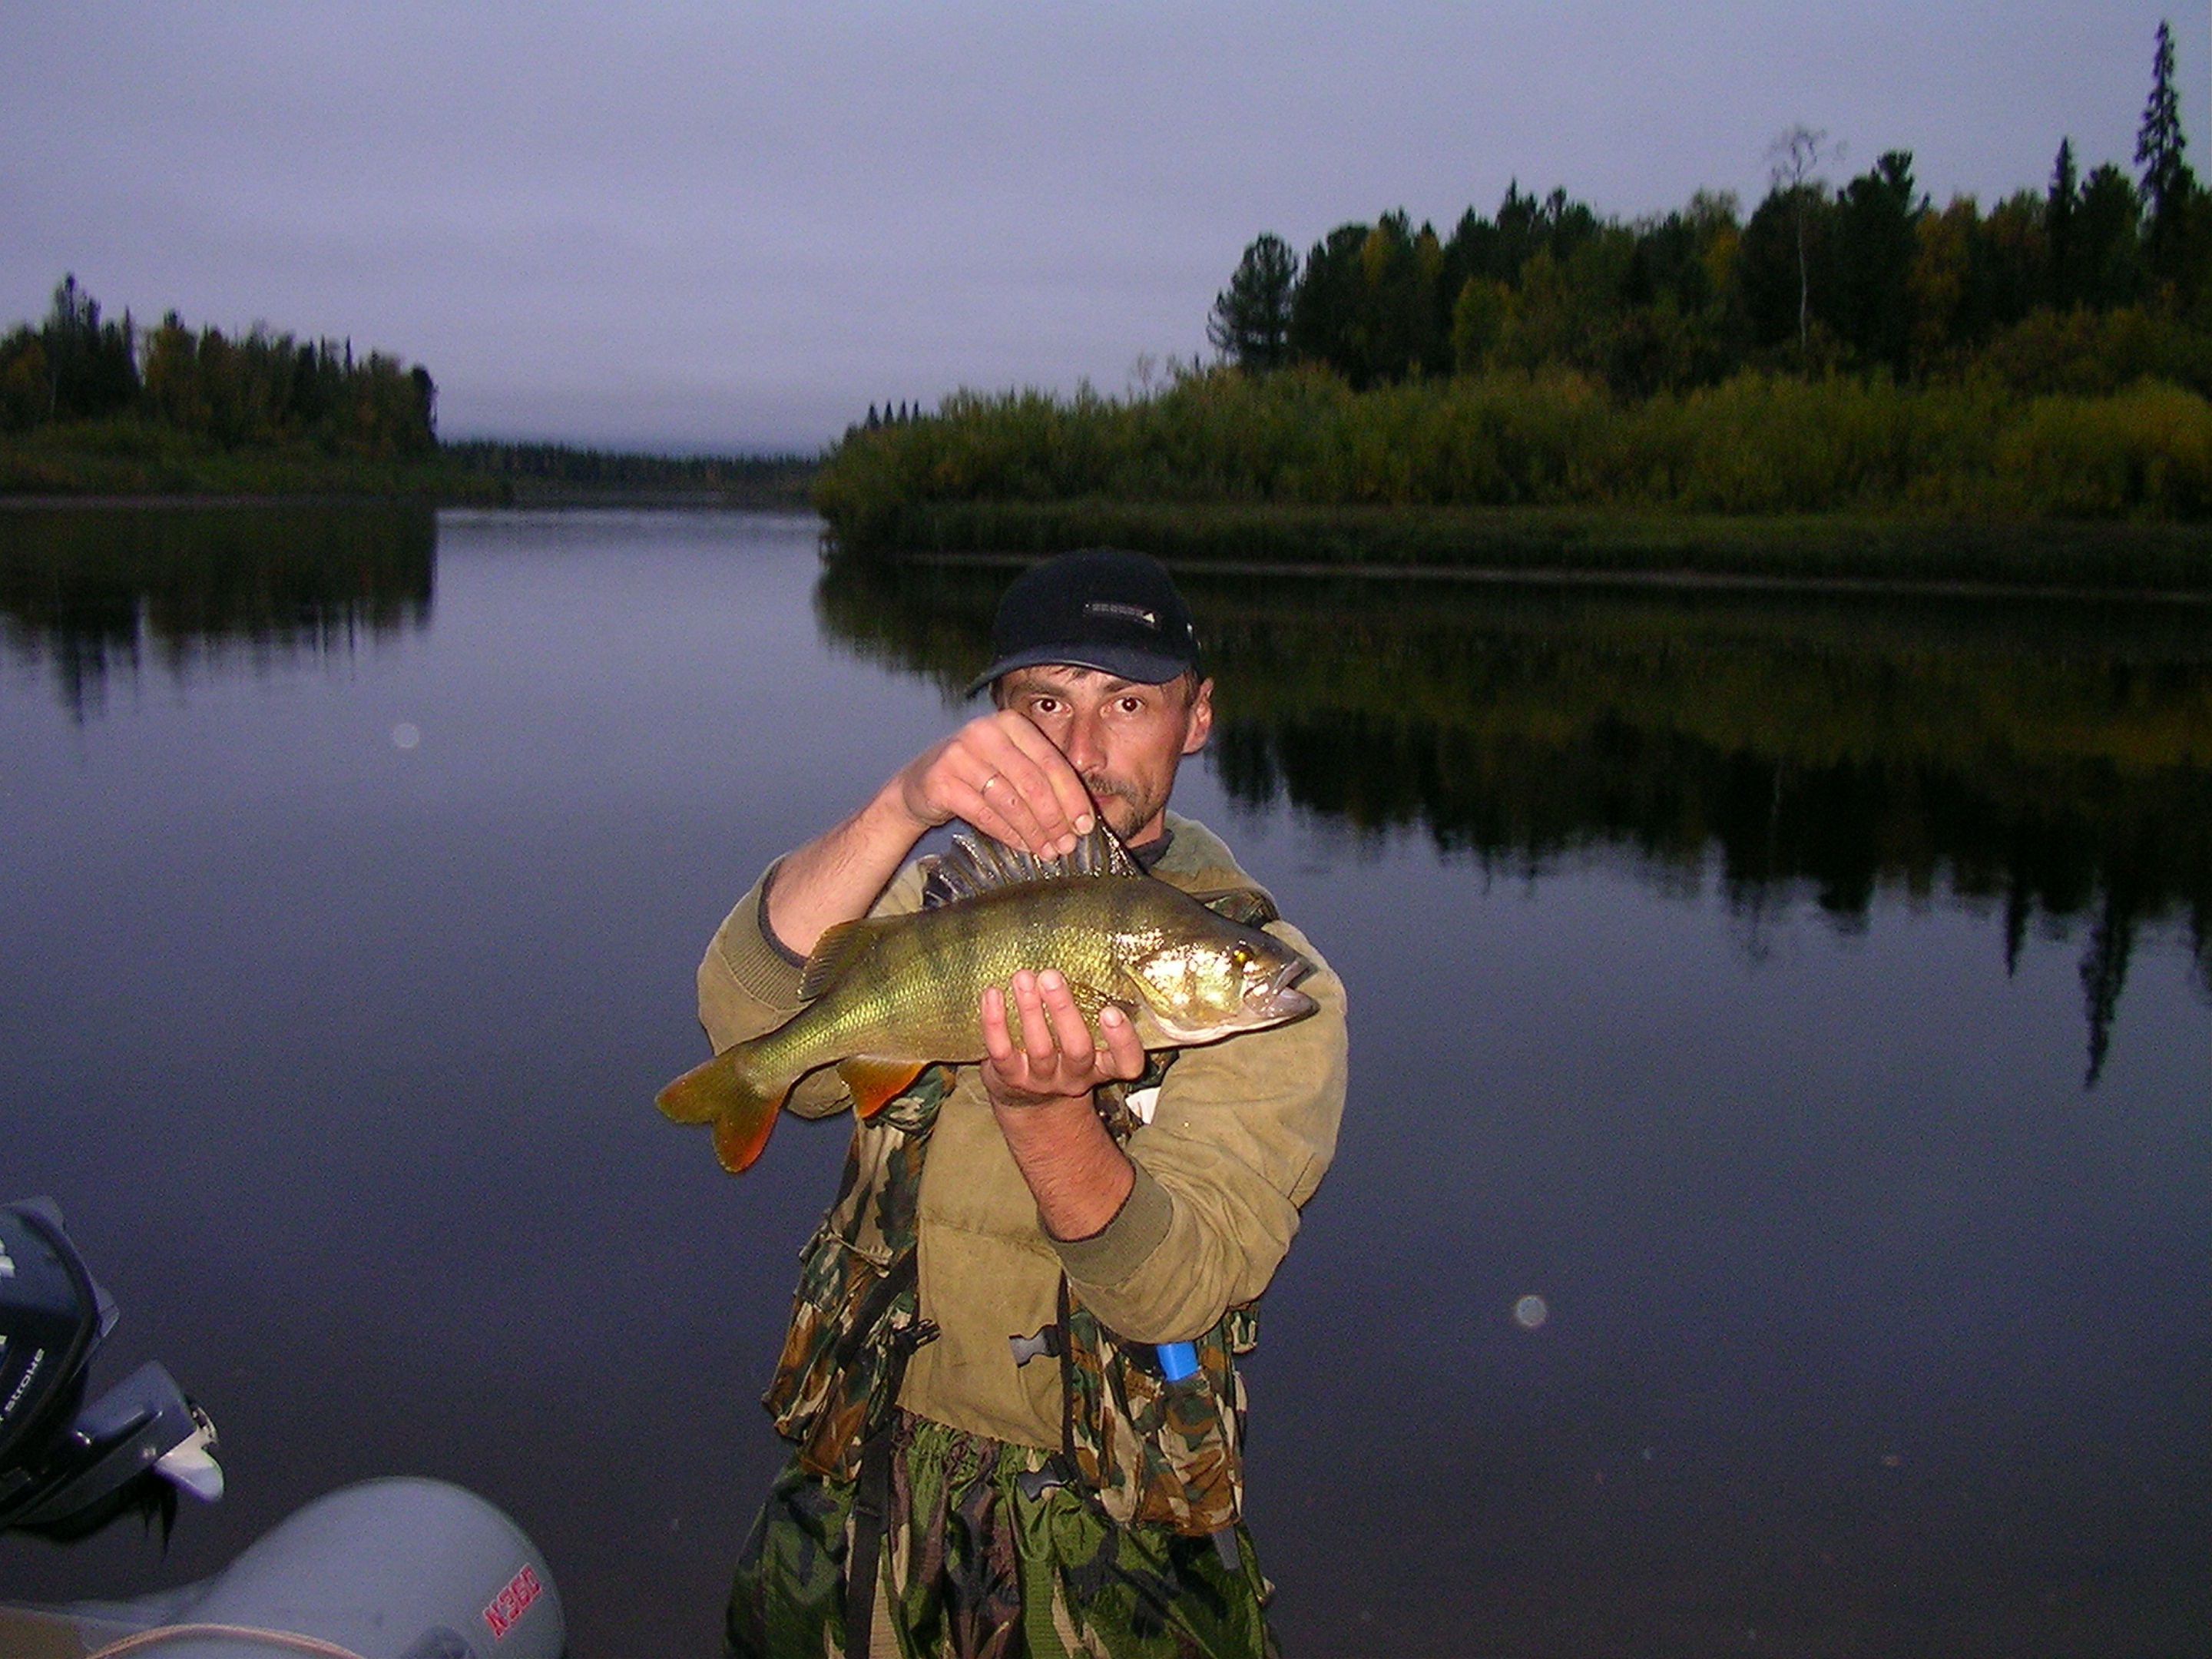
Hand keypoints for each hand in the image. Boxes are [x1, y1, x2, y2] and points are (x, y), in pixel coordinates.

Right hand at [893, 711, 1095, 856]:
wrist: (919, 784)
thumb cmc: (975, 776)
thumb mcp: (1009, 766)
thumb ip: (1042, 781)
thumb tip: (1082, 820)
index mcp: (1009, 722)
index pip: (1051, 761)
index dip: (1072, 796)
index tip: (1085, 825)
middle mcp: (984, 732)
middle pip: (1032, 782)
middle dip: (1055, 819)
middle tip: (1067, 844)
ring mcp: (959, 755)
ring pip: (1010, 801)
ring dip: (1034, 832)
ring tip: (1048, 851)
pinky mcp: (940, 781)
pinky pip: (984, 814)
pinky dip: (1009, 834)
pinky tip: (1024, 847)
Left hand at [980, 969, 1145, 1107]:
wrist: (1027, 1101)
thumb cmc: (1061, 1053)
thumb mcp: (1083, 1037)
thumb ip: (1087, 1008)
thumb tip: (1084, 953)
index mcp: (1101, 1066)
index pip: (1126, 1063)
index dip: (1122, 1041)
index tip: (1111, 1011)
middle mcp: (1075, 1076)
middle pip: (1077, 1049)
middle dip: (1064, 1011)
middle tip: (1052, 976)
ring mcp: (1041, 1081)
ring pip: (1039, 1048)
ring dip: (1030, 1010)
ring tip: (1023, 977)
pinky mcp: (1010, 1078)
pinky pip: (1001, 1052)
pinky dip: (995, 1022)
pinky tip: (992, 994)